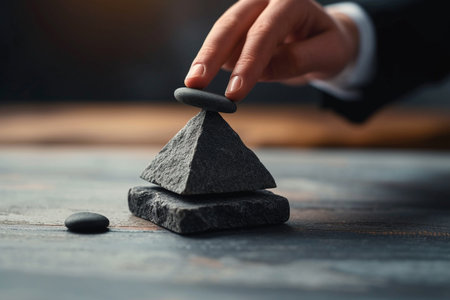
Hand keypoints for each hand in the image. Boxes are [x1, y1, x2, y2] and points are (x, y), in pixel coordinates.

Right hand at [184, 0, 358, 100]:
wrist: (323, 37)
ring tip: (194, 87)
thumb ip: (298, 61)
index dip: (248, 63)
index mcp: (291, 0)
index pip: (265, 32)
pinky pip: (224, 44)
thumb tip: (261, 72)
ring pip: (221, 33)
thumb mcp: (327, 54)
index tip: (234, 92)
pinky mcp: (240, 26)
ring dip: (206, 60)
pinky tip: (204, 76)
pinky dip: (213, 61)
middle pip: (231, 25)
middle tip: (194, 84)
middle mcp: (265, 0)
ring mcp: (249, 11)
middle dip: (211, 56)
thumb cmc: (329, 45)